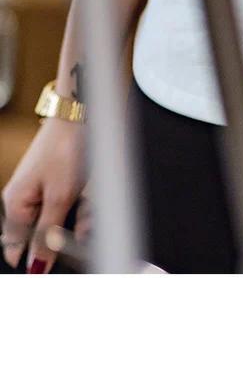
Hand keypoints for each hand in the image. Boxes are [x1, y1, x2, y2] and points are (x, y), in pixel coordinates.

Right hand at [1, 118, 87, 272]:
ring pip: (61, 222)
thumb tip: (33, 270)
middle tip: (81, 220)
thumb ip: (46, 237)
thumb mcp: (59, 197)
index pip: (16, 251)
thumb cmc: (66, 148)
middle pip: (43, 236)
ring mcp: (41, 191)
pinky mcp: (58, 184)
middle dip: (66, 235)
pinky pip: (71, 206)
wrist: (81, 111)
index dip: (38, 260)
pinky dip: (84, 204)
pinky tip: (91, 194)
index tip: (62, 260)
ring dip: (79, 218)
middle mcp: (23, 201)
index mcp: (14, 206)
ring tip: (88, 199)